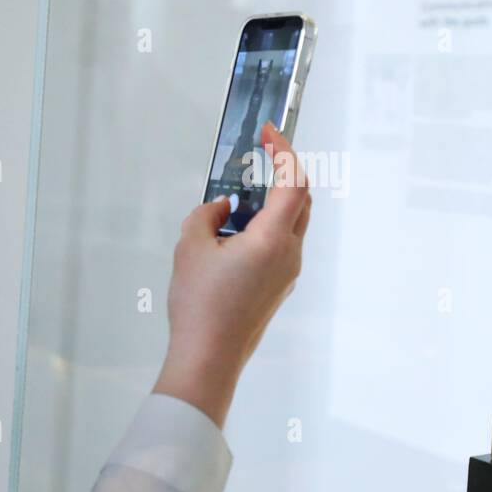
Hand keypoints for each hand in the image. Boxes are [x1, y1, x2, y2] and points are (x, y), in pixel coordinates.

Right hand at [153, 120, 311, 427]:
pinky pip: (283, 244)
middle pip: (302, 200)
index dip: (284, 151)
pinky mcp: (280, 287)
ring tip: (244, 191)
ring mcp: (288, 273)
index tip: (270, 132)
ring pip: (294, 223)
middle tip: (264, 153)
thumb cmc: (200, 307)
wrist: (209, 358)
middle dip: (287, 170)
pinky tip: (239, 227)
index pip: (292, 182)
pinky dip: (269, 224)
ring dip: (277, 199)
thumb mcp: (190, 247)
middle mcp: (289, 254)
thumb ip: (207, 214)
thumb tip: (224, 206)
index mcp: (272, 240)